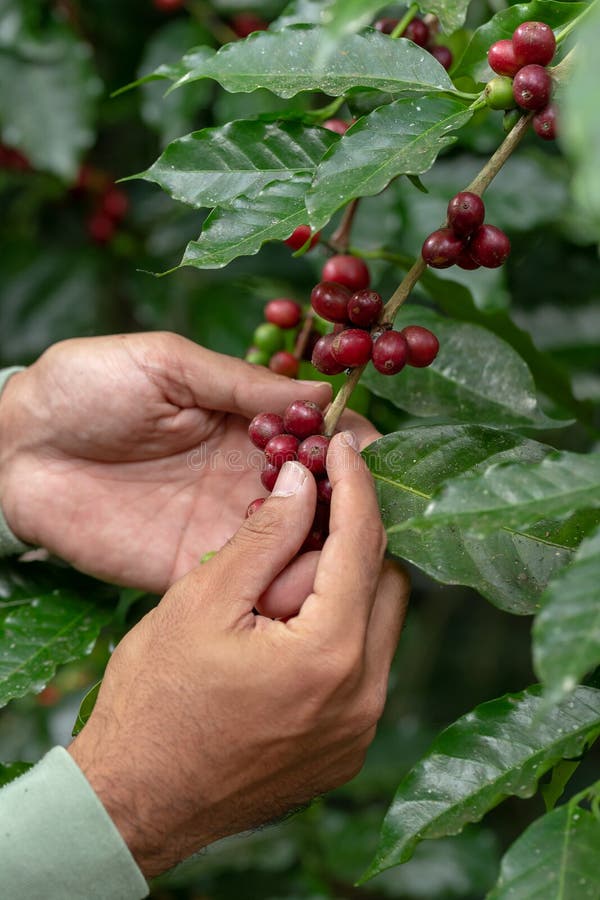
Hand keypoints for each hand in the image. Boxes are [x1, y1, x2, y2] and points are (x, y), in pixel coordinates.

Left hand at [0, 332, 346, 591]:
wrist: (16, 448)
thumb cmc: (87, 387)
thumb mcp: (167, 364)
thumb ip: (241, 384)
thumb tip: (322, 395)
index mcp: (246, 422)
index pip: (318, 435)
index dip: (349, 444)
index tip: (367, 456)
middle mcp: (245, 476)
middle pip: (321, 496)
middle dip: (351, 504)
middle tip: (367, 512)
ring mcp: (223, 525)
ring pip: (298, 544)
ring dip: (325, 548)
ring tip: (340, 550)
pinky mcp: (194, 568)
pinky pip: (251, 581)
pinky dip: (281, 583)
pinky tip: (296, 580)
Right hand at [68, 433, 408, 876]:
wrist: (137, 802)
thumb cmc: (157, 701)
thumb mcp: (201, 601)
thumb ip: (263, 536)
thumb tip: (302, 481)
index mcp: (330, 653)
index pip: (362, 543)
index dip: (356, 483)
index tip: (345, 445)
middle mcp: (364, 695)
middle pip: (383, 582)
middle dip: (347, 540)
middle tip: (298, 522)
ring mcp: (359, 728)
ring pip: (377, 625)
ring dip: (341, 589)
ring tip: (277, 587)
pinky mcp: (345, 748)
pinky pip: (363, 667)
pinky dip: (336, 632)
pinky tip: (283, 629)